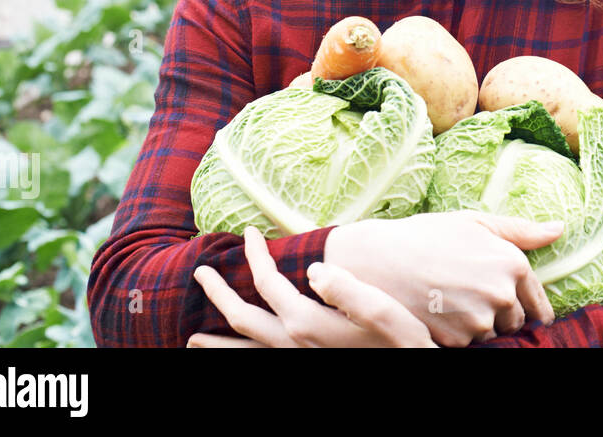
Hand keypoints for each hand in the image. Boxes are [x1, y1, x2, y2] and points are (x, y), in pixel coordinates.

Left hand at [188, 225, 435, 347]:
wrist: (411, 369)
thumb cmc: (402, 341)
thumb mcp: (383, 311)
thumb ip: (348, 289)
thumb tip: (314, 268)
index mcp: (307, 323)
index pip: (268, 283)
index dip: (256, 255)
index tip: (250, 232)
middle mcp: (292, 345)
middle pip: (242, 318)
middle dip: (218, 294)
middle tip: (200, 272)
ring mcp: (296, 359)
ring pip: (244, 350)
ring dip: (216, 342)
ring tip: (190, 339)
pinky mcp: (305, 364)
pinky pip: (259, 361)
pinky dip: (239, 357)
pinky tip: (239, 354)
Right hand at [323, 210, 562, 346]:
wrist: (376, 259)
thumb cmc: (426, 236)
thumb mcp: (474, 223)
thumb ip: (520, 231)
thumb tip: (558, 229)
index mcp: (513, 264)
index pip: (538, 305)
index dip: (521, 306)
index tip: (505, 304)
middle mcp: (502, 294)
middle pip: (514, 322)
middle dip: (498, 315)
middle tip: (467, 295)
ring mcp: (479, 320)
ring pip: (491, 335)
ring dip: (477, 326)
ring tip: (450, 301)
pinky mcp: (456, 341)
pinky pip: (467, 346)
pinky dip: (456, 335)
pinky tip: (438, 314)